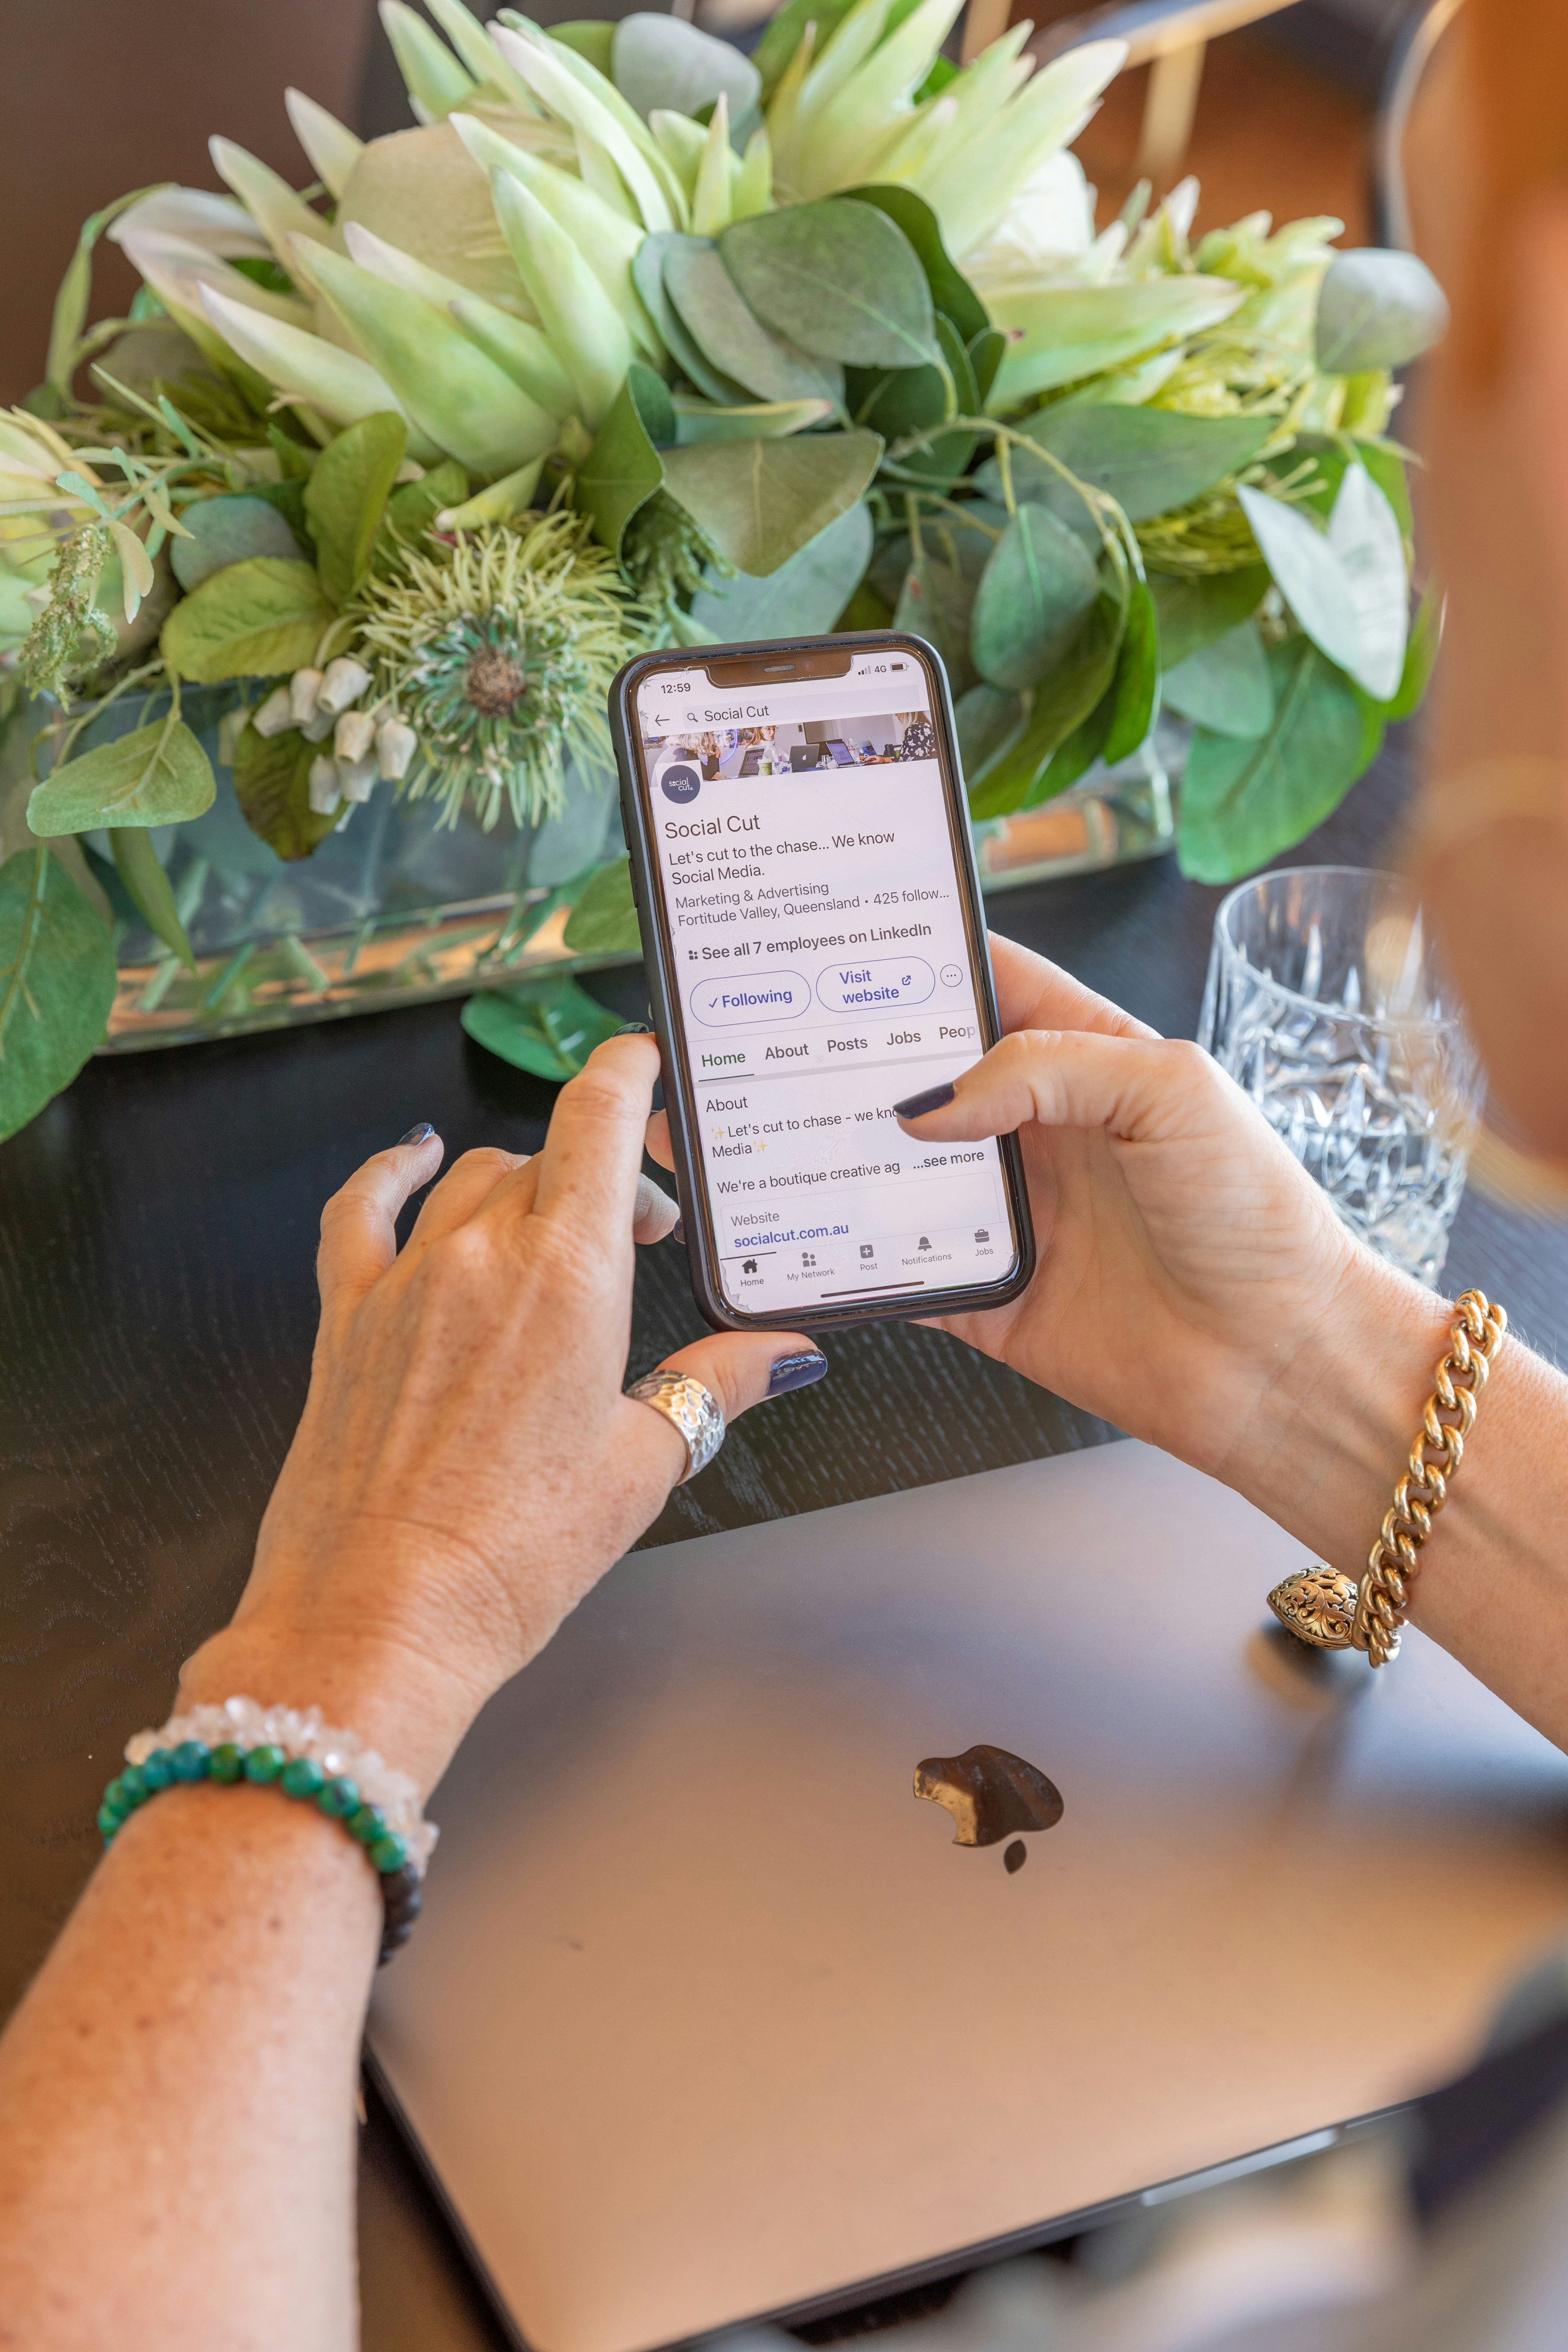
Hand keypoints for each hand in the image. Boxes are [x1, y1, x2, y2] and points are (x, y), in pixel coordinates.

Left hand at [182, 1037, 821, 1792]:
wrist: (380, 1617)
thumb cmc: (509, 1556)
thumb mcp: (641, 1466)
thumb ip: (714, 1388)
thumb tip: (784, 1357)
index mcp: (567, 1278)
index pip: (597, 1121)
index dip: (626, 1072)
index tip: (645, 1061)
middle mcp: (480, 1258)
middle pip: (545, 1155)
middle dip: (602, 1173)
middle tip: (638, 1229)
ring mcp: (404, 1283)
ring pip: (470, 1180)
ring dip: (521, 1182)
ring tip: (555, 1224)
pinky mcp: (347, 1319)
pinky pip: (362, 1211)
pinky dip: (392, 1173)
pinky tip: (415, 1160)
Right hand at [645, 936, 1445, 1568]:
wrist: (1282, 1363)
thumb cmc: (1258, 1218)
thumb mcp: (1169, 1090)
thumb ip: (1046, 1067)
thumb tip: (932, 1100)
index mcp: (1087, 1060)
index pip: (987, 985)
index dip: (918, 960)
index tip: (844, 937)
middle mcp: (1040, 1132)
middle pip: (922, 1078)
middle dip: (850, 1057)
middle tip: (773, 1034)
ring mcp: (1011, 1216)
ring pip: (895, 1173)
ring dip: (837, 1155)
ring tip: (764, 1127)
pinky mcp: (991, 1300)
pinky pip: (900, 1272)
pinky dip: (850, 1259)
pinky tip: (804, 1235)